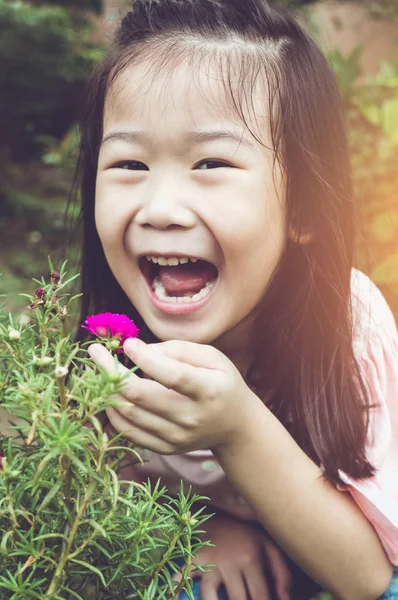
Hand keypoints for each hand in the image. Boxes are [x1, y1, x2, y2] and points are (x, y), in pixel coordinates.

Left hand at [87, 338, 256, 454]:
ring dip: (107, 390)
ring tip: (98, 370)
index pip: (174, 376)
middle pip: (143, 397)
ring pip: (130, 414)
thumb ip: (178, 350)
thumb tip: (141, 351)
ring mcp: (177, 437)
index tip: (127, 344)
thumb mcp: (212, 357)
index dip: (147, 360)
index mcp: (209, 391)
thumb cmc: (221, 382)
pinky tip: (108, 393)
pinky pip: (129, 432)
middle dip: (112, 371)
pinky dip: (113, 412)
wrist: (235, 426)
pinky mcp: (166, 448)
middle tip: (94, 352)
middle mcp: (193, 418)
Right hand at [172, 512, 291, 599]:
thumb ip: (282, 572)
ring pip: (210, 594)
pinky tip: (174, 597)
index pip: (261, 596)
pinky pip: (183, 575)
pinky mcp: (194, 559)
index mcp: (252, 558)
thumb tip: (286, 599)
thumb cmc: (246, 535)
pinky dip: (176, 587)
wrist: (219, 512)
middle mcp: (231, 562)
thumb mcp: (269, 545)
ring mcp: (211, 562)